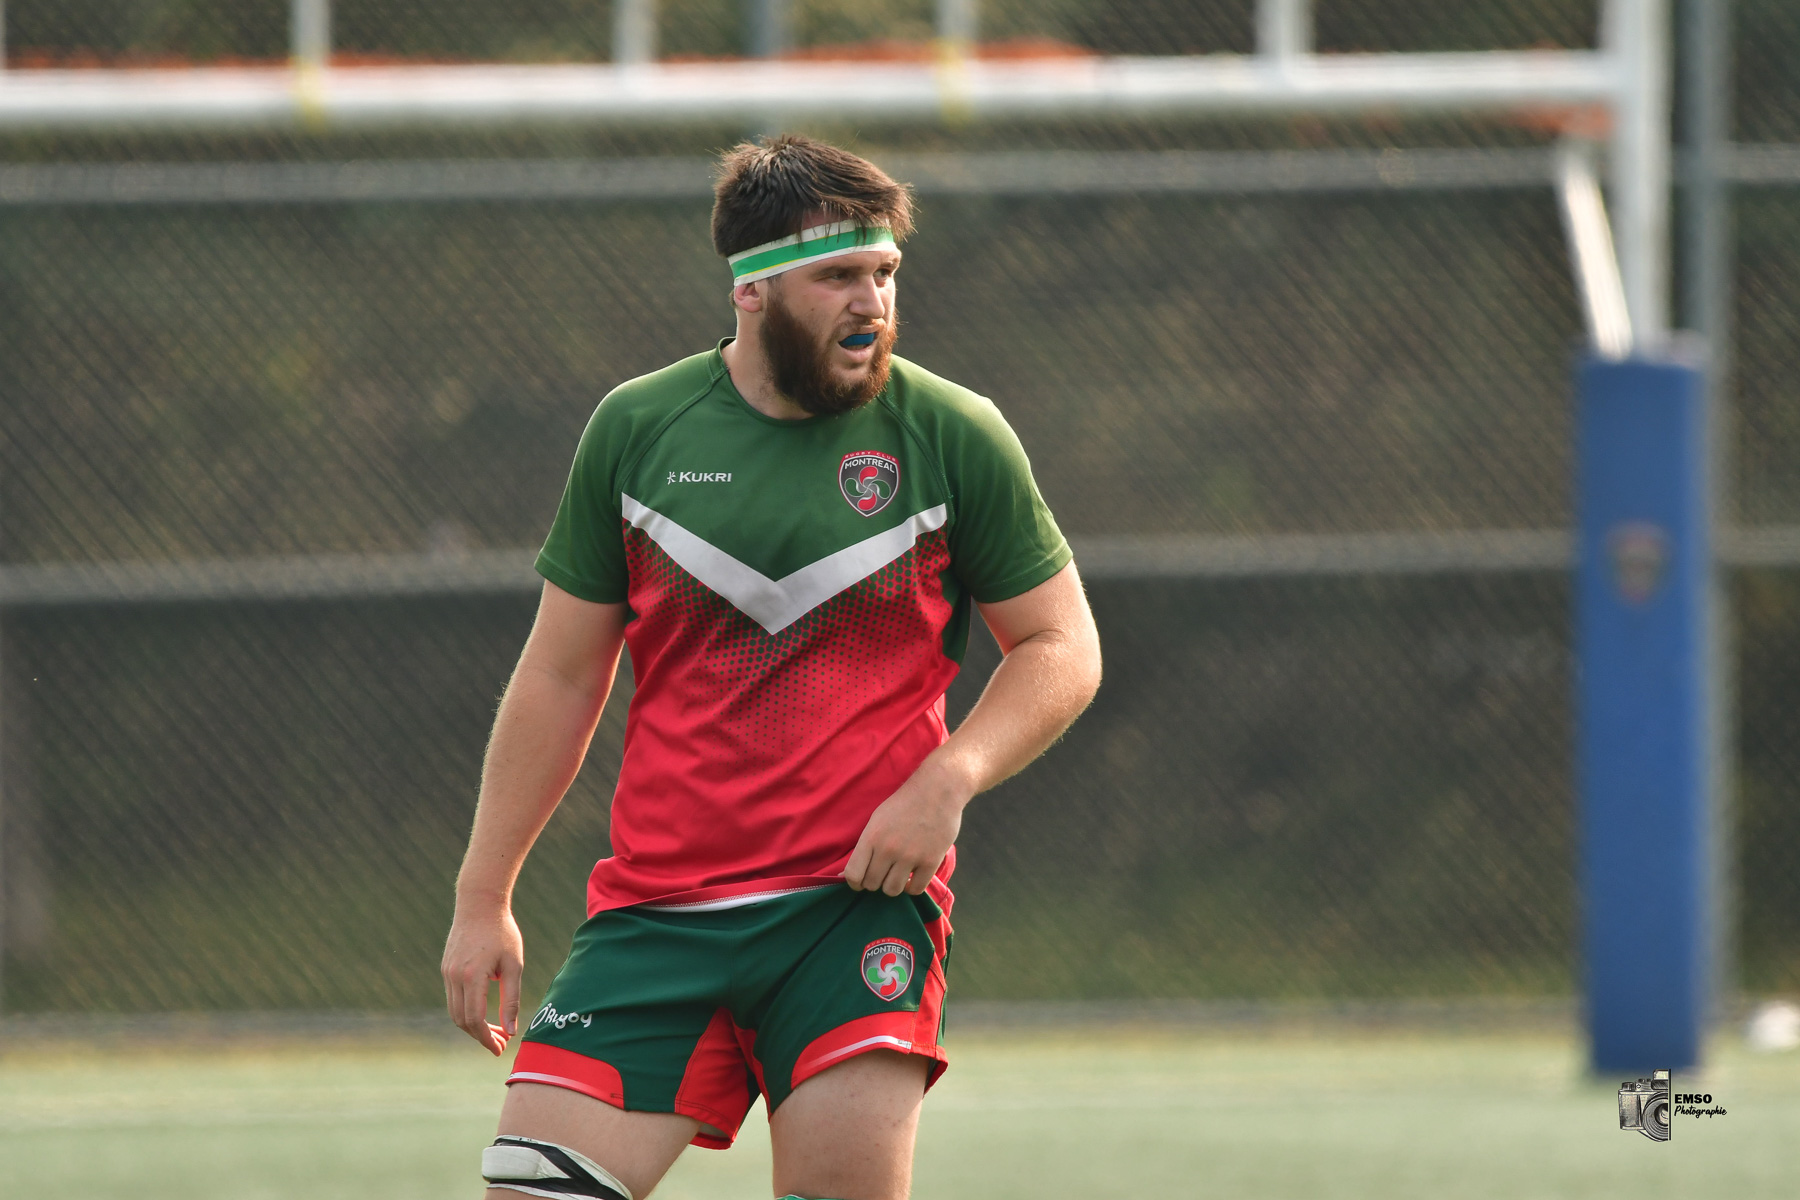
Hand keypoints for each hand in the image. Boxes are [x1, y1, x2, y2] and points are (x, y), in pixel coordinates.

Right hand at [441, 903, 523, 1055]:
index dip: (486, 1039)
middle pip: (462, 1020)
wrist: (479, 903)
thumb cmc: (503, 932)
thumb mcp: (513, 965)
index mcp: (472, 976)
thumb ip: (511, 998)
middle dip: (480, 1036)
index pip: (474, 1019)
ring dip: (472, 1026)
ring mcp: (446, 972)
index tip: (500, 1049)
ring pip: (454, 1011)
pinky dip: (466, 1011)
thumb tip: (512, 1030)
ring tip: (495, 1031)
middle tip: (501, 1043)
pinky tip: (484, 1013)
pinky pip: (453, 998)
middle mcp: (454, 977)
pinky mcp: (445, 968)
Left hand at [844, 756, 970, 895]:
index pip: (853, 875)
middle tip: (883, 873)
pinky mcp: (931, 861)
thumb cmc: (903, 804)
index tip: (861, 881)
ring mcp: (910, 856)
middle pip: (872, 884)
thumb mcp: (876, 820)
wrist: (937, 790)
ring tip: (897, 875)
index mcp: (871, 837)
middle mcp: (888, 849)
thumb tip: (844, 875)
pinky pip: (916, 889)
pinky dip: (912, 887)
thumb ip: (863, 847)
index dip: (855, 883)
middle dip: (875, 882)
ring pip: (892, 890)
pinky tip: (912, 877)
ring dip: (892, 886)